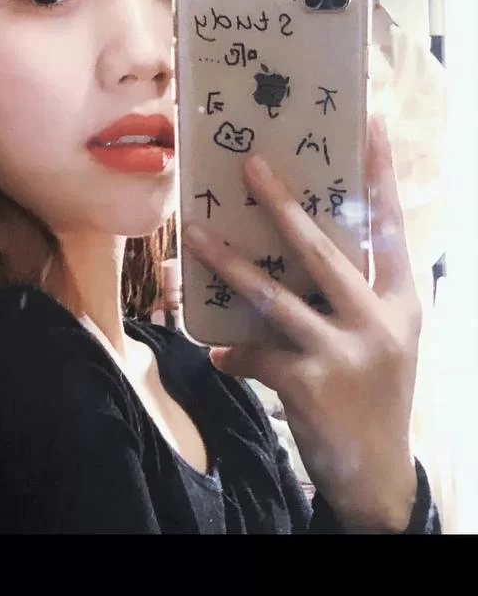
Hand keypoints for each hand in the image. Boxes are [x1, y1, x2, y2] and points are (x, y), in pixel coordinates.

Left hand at [182, 115, 421, 531]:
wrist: (377, 472)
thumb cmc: (375, 395)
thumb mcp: (383, 342)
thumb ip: (350, 300)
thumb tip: (287, 260)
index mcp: (402, 303)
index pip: (392, 227)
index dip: (381, 175)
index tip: (369, 123)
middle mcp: (379, 322)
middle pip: (323, 250)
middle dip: (281, 205)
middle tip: (250, 164)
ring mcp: (345, 353)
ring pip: (274, 295)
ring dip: (227, 264)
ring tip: (193, 234)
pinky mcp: (309, 384)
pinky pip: (255, 353)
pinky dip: (233, 351)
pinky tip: (218, 352)